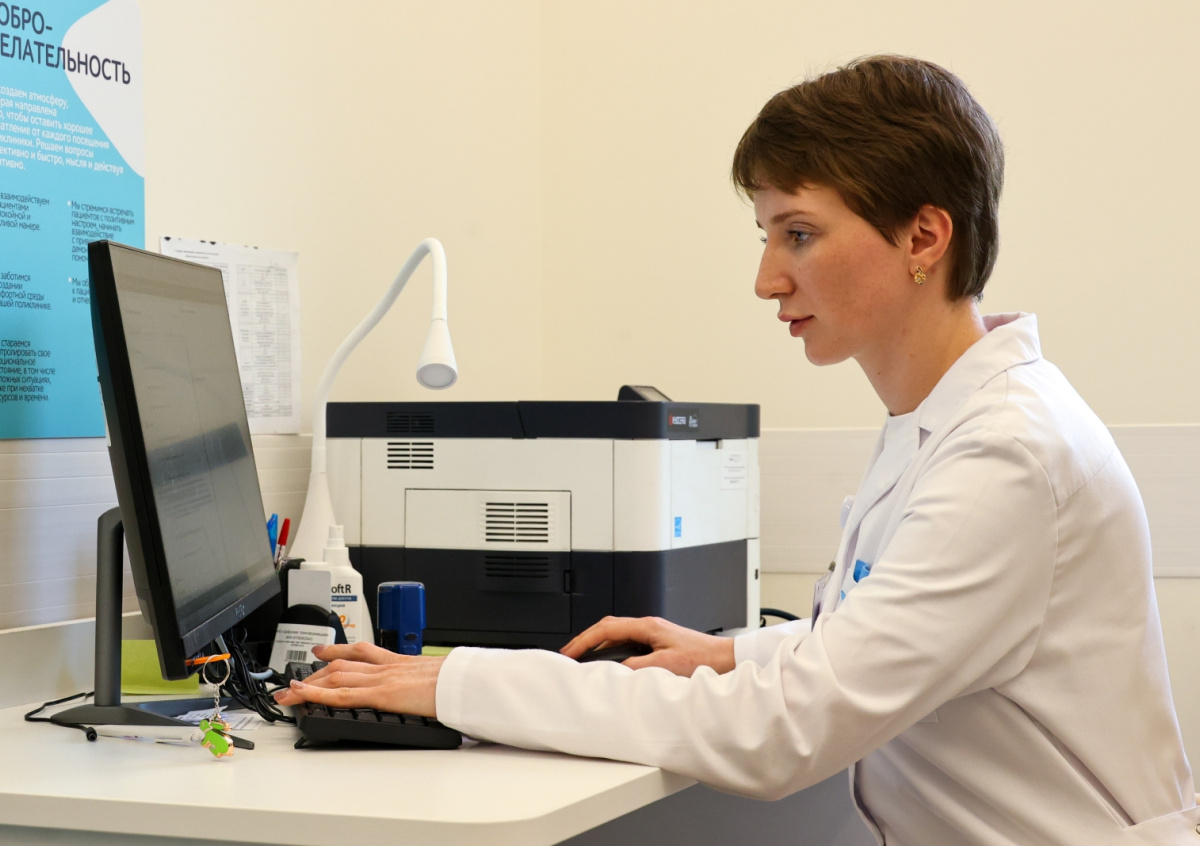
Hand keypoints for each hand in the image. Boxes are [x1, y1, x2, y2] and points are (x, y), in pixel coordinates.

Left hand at [272, 642, 443, 716]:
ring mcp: (381, 678)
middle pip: (341, 664)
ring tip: (288, 692)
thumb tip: (426, 693)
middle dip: (315, 672)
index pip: (361, 652)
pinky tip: (302, 695)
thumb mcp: (438, 678)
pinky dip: (318, 695)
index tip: (321, 651)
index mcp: (400, 662)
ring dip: (308, 684)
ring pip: (335, 677)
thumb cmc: (458, 682)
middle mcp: (386, 666)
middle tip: (294, 680)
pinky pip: (341, 695)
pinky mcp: (380, 694)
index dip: (337, 650)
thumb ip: (423, 683)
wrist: (465, 681)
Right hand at [561, 616, 735, 676]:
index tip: (569, 652)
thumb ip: (637, 667)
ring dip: (598, 646)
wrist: (725, 659)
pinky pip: (627, 643)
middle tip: (569, 654)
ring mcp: (652, 633)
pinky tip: (610, 663)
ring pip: (616, 635)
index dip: (583, 640)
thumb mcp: (666, 666)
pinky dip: (612, 651)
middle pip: (607, 628)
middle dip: (585, 640)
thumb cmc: (702, 658)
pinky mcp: (657, 642)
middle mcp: (648, 626)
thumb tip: (615, 670)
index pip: (605, 628)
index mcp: (647, 626)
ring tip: (584, 660)